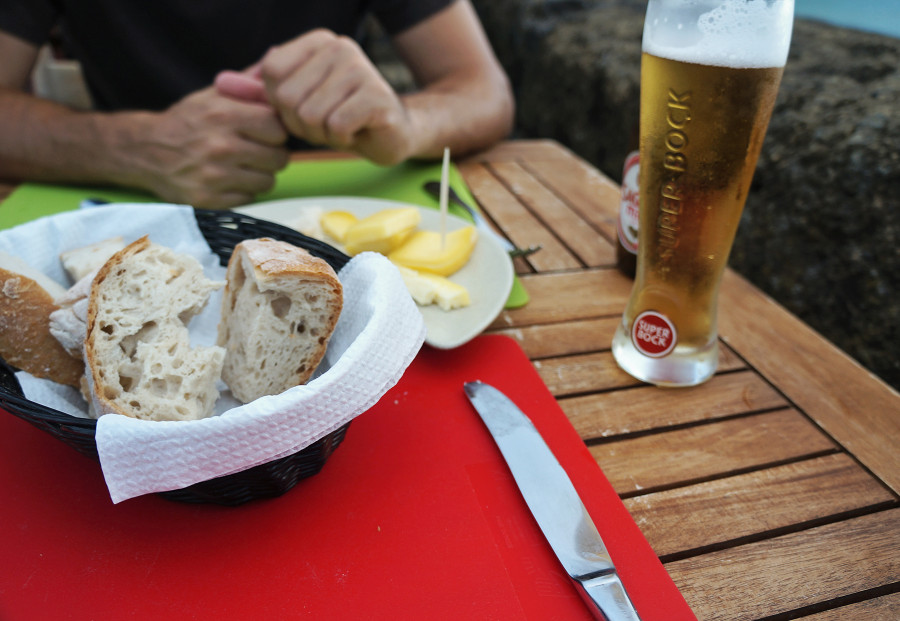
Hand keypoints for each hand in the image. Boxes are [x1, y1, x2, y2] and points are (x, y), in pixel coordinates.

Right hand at [136, 86, 288, 207]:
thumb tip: (277, 56)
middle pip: (279, 158)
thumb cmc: (188, 120)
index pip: (278, 128)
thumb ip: (248, 80)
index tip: (264, 131)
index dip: (276, 131)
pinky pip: (249, 200)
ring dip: (260, 175)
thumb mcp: (213, 94)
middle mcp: (219, 146)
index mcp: (223, 115)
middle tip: (256, 150)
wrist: (145, 150)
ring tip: (242, 164)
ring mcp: (213, 176)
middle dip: (272, 154)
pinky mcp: (208, 201)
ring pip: (267, 182)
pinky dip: (243, 192)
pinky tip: (228, 179)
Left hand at [218, 30, 416, 165]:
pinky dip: (341, 138)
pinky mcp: (377, 97)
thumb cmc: (341, 115)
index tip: (304, 106)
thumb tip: (220, 84)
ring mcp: (361, 70)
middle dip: (302, 123)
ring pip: (311, 115)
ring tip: (341, 126)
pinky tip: (356, 131)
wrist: (392, 131)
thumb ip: (258, 92)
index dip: (280, 103)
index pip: (272, 73)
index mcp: (318, 42)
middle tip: (326, 122)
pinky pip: (336, 126)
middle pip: (288, 98)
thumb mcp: (295, 101)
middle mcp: (340, 48)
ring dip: (322, 133)